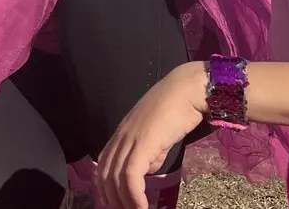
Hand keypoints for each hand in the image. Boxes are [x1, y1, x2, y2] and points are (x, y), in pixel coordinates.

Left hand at [97, 62, 205, 208]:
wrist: (185, 91)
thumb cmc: (175, 110)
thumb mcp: (156, 137)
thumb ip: (148, 154)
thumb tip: (146, 171)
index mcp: (121, 134)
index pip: (103, 165)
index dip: (104, 187)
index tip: (113, 203)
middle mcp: (120, 137)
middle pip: (105, 174)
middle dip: (112, 199)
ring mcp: (130, 140)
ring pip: (115, 178)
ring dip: (124, 202)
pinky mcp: (143, 144)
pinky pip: (131, 176)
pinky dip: (134, 196)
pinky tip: (142, 207)